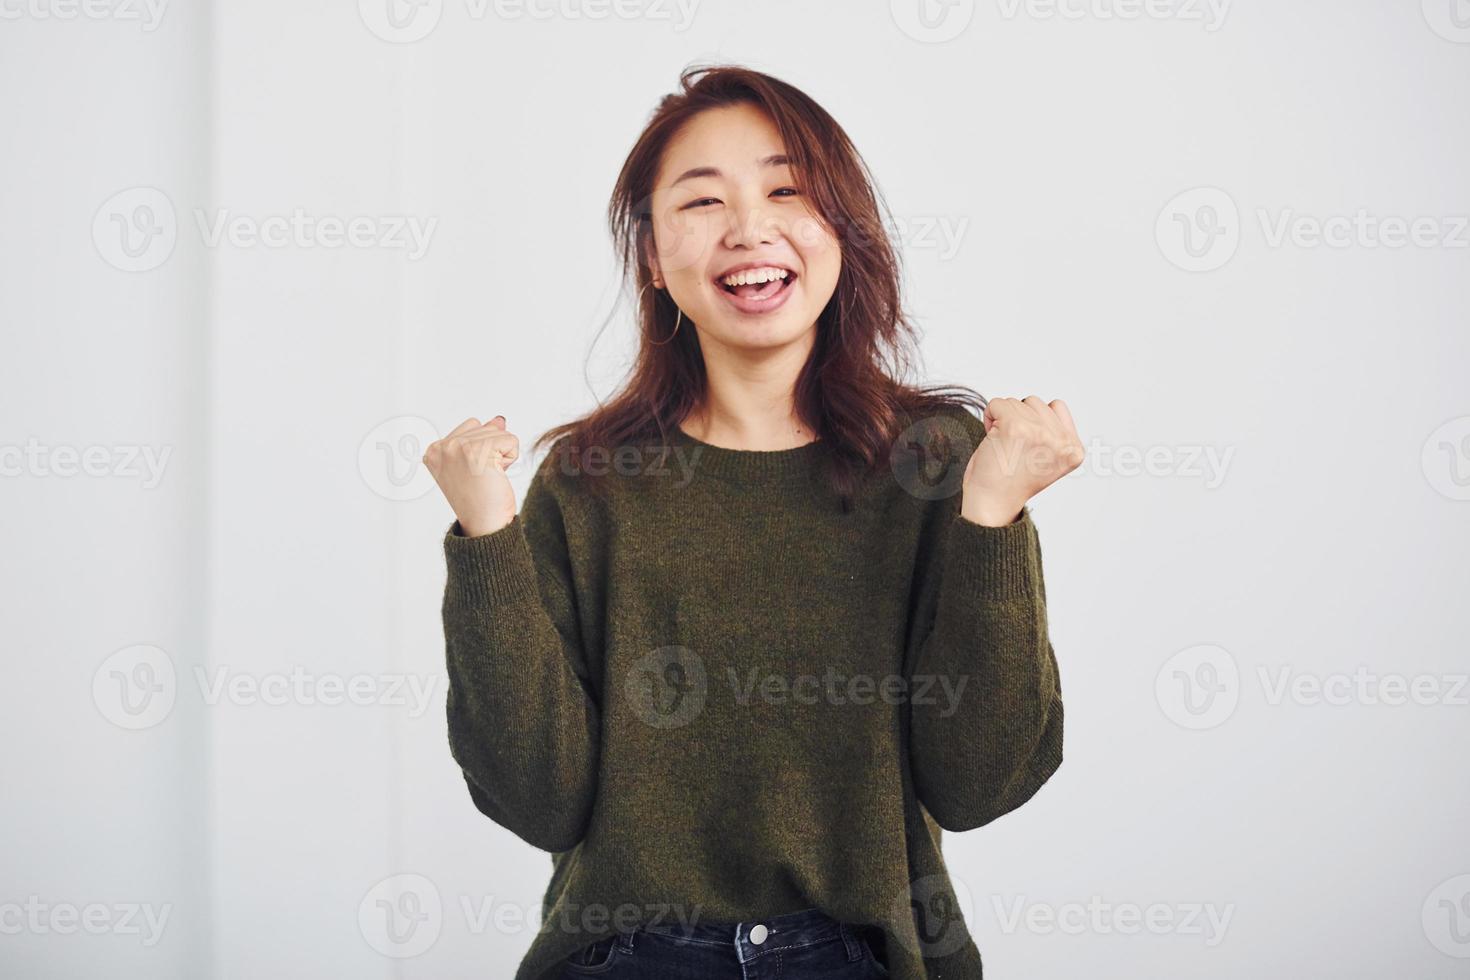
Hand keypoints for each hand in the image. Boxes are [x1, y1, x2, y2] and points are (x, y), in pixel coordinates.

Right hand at [423, 415, 519, 536]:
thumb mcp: (476, 463)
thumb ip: (482, 438)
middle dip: (493, 451)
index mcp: (434, 450)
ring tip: (489, 478)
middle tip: (483, 478)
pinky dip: (511, 459)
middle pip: (486, 426)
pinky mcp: (477, 452)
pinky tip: (497, 477)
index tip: (472, 474)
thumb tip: (498, 419)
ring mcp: (456, 448)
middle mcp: (441, 447)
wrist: (485, 526)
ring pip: (499, 432)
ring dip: (502, 455)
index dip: (482, 450)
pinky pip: (510, 440)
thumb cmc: (480, 500)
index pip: (472, 425)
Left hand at [961, 397, 1083, 525]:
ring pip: (1015, 402)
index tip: (1028, 448)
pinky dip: (989, 417)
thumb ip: (1056, 434)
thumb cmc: (1012, 481)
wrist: (991, 503)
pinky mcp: (1015, 427)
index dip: (1035, 422)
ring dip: (1003, 419)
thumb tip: (1052, 407)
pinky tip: (992, 439)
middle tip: (1013, 448)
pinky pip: (997, 404)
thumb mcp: (1049, 459)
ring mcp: (1039, 433)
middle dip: (1018, 419)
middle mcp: (1061, 441)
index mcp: (1074, 450)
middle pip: (1035, 402)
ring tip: (1003, 445)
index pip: (1057, 407)